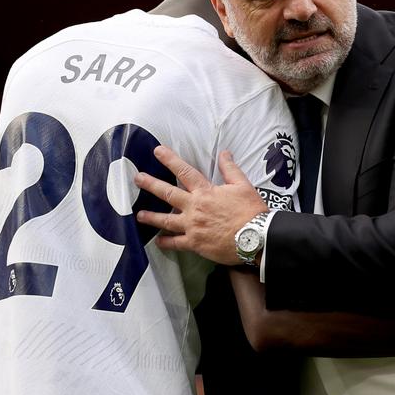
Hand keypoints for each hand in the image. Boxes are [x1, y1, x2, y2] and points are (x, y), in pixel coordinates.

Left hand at [135, 147, 268, 264]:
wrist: (256, 237)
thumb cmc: (250, 211)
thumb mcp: (243, 185)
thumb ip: (230, 169)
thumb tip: (224, 153)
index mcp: (206, 191)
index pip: (184, 171)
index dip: (170, 159)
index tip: (158, 151)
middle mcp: (195, 207)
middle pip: (168, 193)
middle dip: (150, 184)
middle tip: (137, 179)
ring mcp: (193, 226)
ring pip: (166, 220)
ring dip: (151, 217)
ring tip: (139, 215)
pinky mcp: (195, 243)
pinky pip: (176, 243)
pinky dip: (166, 243)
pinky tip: (158, 242)